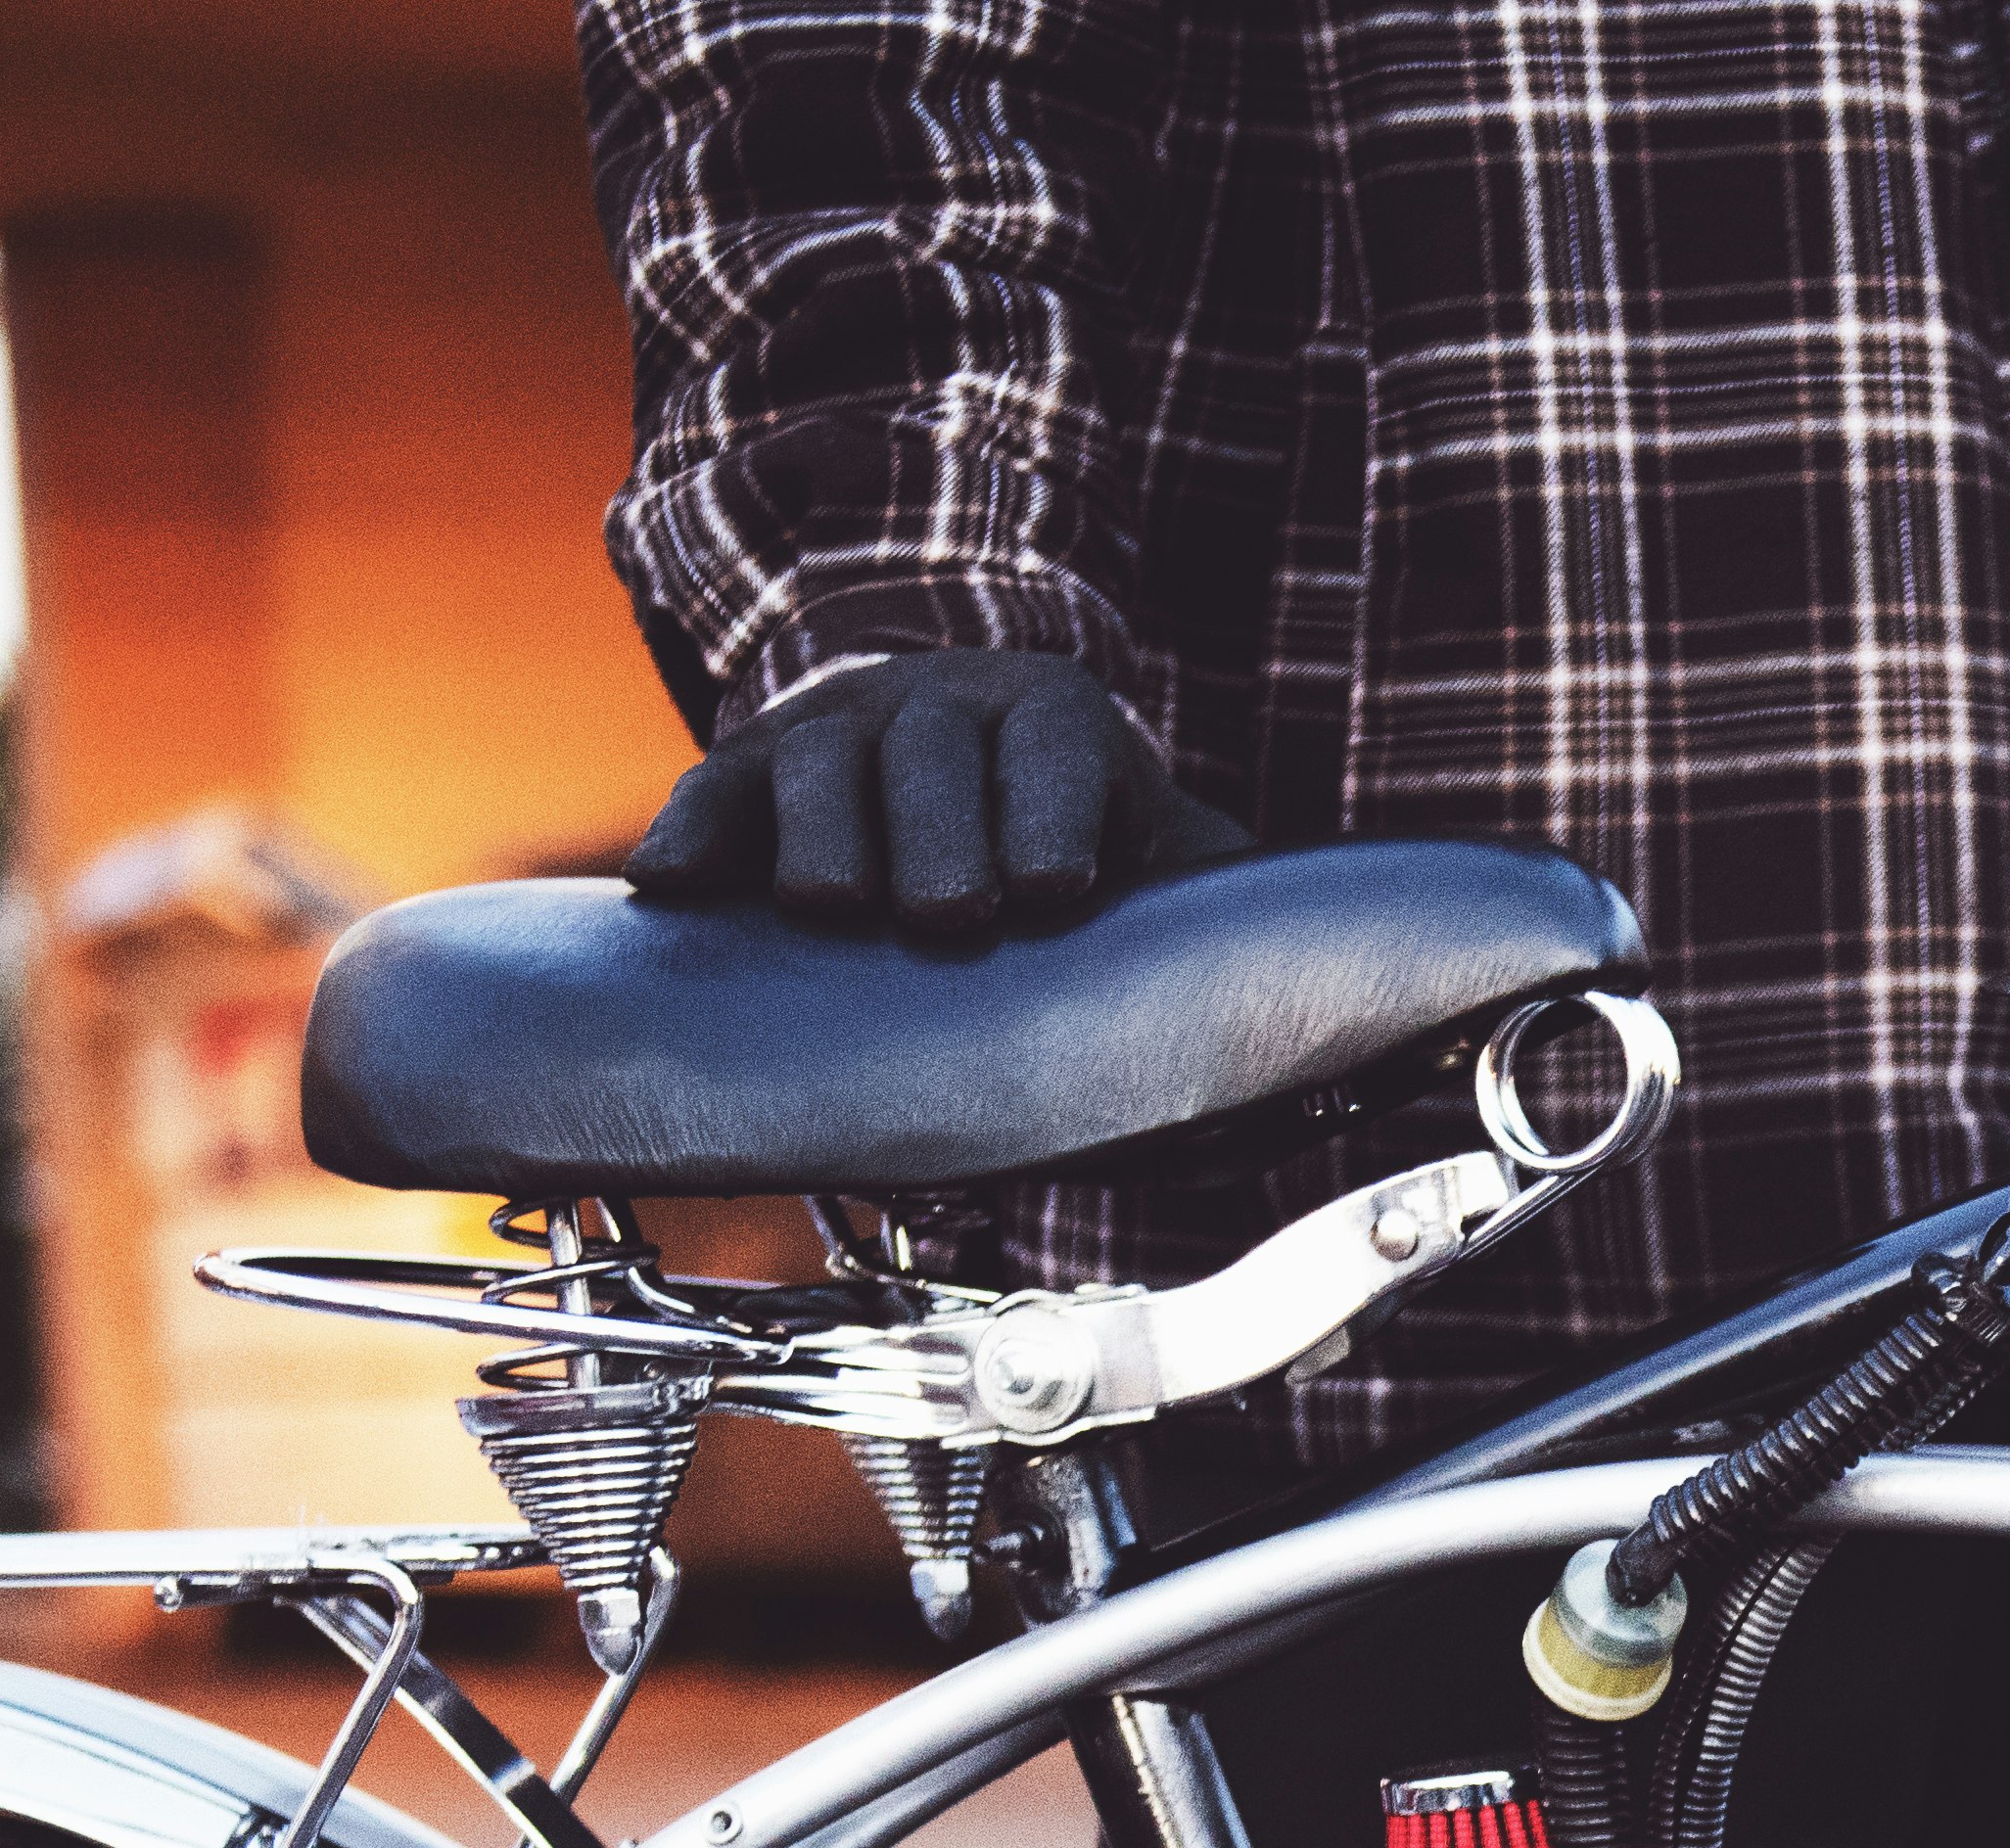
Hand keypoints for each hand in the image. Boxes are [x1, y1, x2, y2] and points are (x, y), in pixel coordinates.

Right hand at [620, 649, 1251, 935]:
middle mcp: (941, 704)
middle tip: (952, 915)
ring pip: (818, 765)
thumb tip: (1339, 981)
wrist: (959, 764)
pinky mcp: (749, 767)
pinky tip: (671, 887)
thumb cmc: (1077, 840)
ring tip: (836, 910)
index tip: (1056, 887)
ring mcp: (838, 728)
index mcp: (1056, 720)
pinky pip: (714, 794)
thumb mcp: (1158, 849)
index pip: (1054, 750)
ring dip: (826, 839)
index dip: (1053, 814)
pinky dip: (692, 836)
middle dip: (941, 837)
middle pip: (931, 756)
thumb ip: (1217, 897)